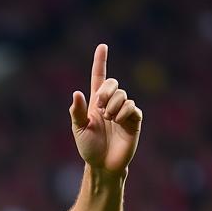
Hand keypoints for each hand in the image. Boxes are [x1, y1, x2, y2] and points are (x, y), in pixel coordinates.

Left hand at [69, 44, 142, 174]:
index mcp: (97, 103)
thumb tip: (76, 93)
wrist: (103, 164)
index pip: (99, 78)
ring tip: (109, 120)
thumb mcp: (79, 130)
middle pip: (113, 83)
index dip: (100, 62)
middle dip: (106, 91)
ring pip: (122, 95)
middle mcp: (111, 104)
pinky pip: (132, 107)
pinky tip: (119, 122)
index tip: (102, 46)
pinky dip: (123, 113)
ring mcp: (124, 111)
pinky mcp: (134, 120)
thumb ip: (77, 112)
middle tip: (100, 107)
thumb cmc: (89, 148)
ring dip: (113, 106)